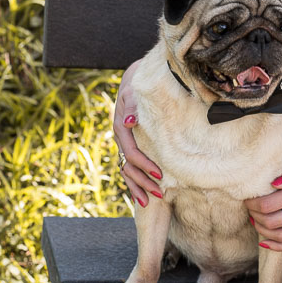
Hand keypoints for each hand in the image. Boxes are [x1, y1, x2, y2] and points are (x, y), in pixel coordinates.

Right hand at [114, 60, 162, 207]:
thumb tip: (130, 122)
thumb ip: (133, 106)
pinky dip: (135, 182)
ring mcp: (124, 144)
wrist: (133, 80)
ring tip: (149, 202)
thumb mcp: (134, 92)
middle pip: (129, 167)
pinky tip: (142, 195)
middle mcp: (121, 139)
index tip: (160, 174)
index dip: (145, 165)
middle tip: (159, 194)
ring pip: (127, 171)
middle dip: (143, 182)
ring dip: (137, 187)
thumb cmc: (137, 86)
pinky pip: (130, 168)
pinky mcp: (130, 146)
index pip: (132, 152)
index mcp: (121, 128)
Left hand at [245, 155, 281, 251]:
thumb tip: (272, 183)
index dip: (253, 203)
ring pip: (280, 236)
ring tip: (255, 221)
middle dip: (254, 216)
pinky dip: (277, 246)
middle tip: (250, 208)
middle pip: (271, 221)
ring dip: (262, 231)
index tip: (247, 198)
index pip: (268, 204)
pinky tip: (265, 241)